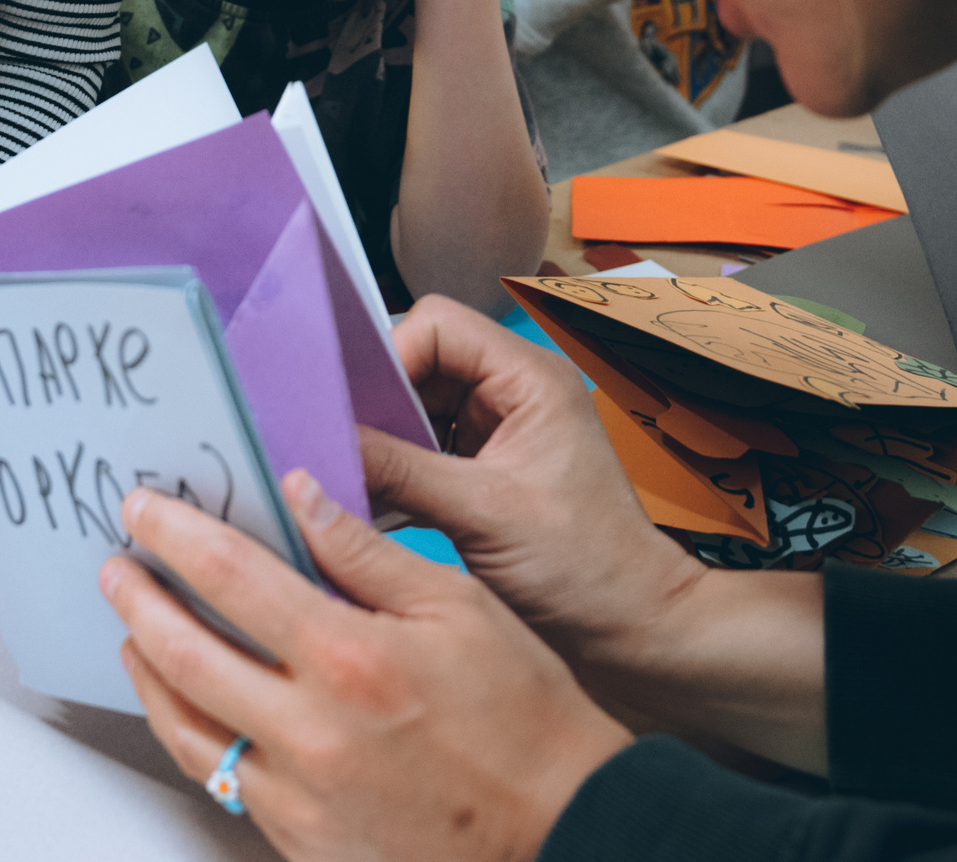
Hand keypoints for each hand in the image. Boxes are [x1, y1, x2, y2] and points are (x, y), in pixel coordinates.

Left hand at [105, 470, 632, 861]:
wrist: (560, 831)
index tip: (145, 512)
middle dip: (138, 603)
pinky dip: (193, 734)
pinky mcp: (301, 842)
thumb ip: (368, 553)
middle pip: (185, 655)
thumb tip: (302, 494)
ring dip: (148, 673)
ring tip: (134, 635)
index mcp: (350, 660)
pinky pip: (223, 781)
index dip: (177, 537)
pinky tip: (192, 707)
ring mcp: (300, 798)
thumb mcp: (461, 608)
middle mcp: (311, 733)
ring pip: (187, 728)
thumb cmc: (524, 719)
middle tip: (116, 569)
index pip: (232, 579)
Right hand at [364, 302, 829, 771]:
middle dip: (376, 403)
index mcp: (528, 378)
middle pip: (418, 364)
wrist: (630, 632)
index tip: (353, 408)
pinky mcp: (480, 476)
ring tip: (346, 475)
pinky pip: (418, 453)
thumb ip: (400, 471)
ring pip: (412, 411)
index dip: (390, 356)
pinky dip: (391, 473)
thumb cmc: (586, 568)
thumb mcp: (484, 513)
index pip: (438, 325)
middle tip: (335, 443)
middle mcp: (511, 395)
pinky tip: (366, 502)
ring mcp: (495, 435)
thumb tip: (326, 445)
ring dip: (380, 442)